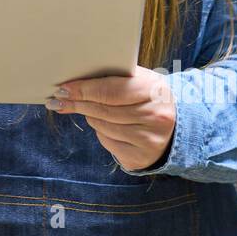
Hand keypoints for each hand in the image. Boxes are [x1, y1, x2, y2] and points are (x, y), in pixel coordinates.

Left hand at [46, 67, 176, 170]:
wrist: (178, 127)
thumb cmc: (149, 97)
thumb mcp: (140, 80)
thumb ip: (113, 77)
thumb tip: (74, 82)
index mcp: (155, 91)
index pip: (110, 90)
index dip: (83, 89)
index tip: (62, 89)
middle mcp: (156, 117)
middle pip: (103, 110)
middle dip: (77, 104)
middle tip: (57, 100)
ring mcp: (150, 140)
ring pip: (103, 127)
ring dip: (89, 117)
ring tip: (85, 109)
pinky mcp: (141, 158)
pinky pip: (108, 143)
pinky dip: (101, 132)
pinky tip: (105, 125)